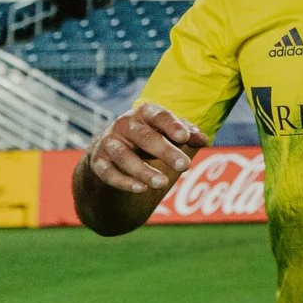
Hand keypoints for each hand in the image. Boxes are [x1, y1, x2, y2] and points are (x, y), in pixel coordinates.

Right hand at [87, 103, 207, 194]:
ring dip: (143, 171)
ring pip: (124, 156)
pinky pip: (108, 173)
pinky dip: (124, 181)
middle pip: (145, 137)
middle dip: (165, 152)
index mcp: (144, 113)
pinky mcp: (98, 162)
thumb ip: (188, 134)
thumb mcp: (169, 132)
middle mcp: (124, 124)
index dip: (172, 126)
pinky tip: (141, 189)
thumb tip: (204, 140)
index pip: (159, 116)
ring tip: (163, 182)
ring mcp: (108, 142)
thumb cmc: (150, 137)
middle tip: (185, 166)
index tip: (185, 138)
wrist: (112, 149)